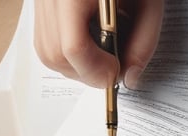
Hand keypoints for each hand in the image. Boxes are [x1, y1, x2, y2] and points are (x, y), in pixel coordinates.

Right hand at [33, 0, 163, 88]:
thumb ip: (143, 40)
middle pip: (56, 55)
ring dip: (77, 65)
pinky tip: (90, 39)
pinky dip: (68, 52)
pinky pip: (46, 41)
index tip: (116, 72)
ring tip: (103, 52)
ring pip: (47, 53)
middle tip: (112, 66)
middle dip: (87, 72)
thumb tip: (129, 76)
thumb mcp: (149, 1)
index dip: (97, 70)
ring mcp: (41, 0)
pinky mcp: (39, 4)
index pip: (74, 47)